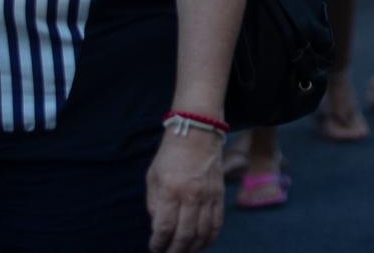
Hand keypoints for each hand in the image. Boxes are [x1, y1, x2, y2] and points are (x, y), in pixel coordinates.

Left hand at [146, 127, 224, 252]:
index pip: (164, 227)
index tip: (154, 248)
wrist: (198, 132)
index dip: (158, 243)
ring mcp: (209, 196)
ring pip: (203, 233)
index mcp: (171, 190)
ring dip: (192, 249)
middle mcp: (191, 195)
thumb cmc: (170, 154)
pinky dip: (210, 238)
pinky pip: (217, 223)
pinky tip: (201, 244)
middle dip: (175, 251)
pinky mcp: (220, 194)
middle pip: (185, 235)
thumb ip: (154, 203)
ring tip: (183, 252)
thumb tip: (158, 226)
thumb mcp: (153, 176)